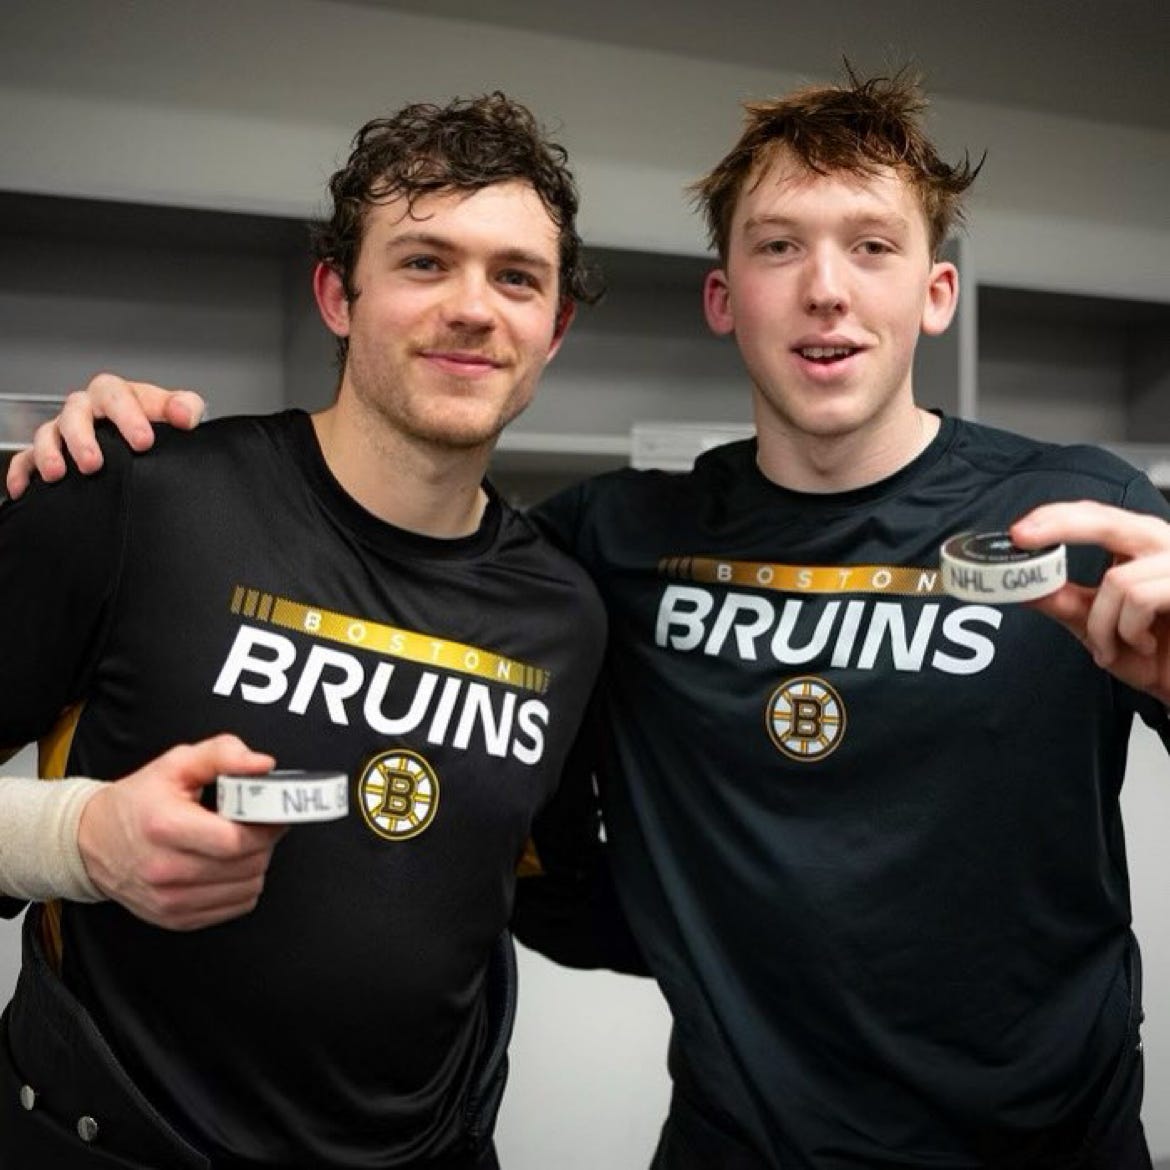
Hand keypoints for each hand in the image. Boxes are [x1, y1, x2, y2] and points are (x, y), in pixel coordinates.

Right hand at [4, 373, 205, 499]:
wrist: (144, 443)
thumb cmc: (156, 424)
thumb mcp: (176, 412)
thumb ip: (185, 408)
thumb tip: (185, 416)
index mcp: (116, 395)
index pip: (117, 397)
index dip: (128, 417)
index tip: (144, 442)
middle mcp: (86, 409)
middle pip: (75, 413)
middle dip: (82, 438)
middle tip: (94, 464)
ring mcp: (64, 430)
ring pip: (48, 433)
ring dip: (50, 453)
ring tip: (58, 474)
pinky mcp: (46, 452)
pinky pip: (24, 459)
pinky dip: (21, 473)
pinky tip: (24, 490)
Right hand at [77, 734, 284, 930]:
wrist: (93, 840)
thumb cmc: (139, 800)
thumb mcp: (177, 763)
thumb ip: (223, 754)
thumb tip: (262, 765)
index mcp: (165, 826)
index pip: (235, 840)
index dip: (265, 825)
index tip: (271, 812)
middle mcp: (164, 869)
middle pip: (247, 864)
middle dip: (264, 841)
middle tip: (257, 823)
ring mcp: (169, 900)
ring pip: (247, 888)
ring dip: (256, 863)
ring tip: (240, 842)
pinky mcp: (176, 918)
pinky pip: (236, 907)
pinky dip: (243, 885)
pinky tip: (228, 865)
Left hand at [1012, 501, 1169, 703]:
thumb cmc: (1156, 655)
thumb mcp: (1096, 626)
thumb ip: (1062, 602)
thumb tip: (1023, 585)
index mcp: (1140, 546)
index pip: (1095, 516)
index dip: (1054, 517)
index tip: (1017, 533)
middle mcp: (1162, 546)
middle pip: (1106, 521)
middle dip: (1058, 527)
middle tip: (1022, 537)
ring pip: (1116, 580)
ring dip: (1101, 624)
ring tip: (1111, 646)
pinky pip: (1139, 599)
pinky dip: (1128, 631)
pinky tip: (1144, 646)